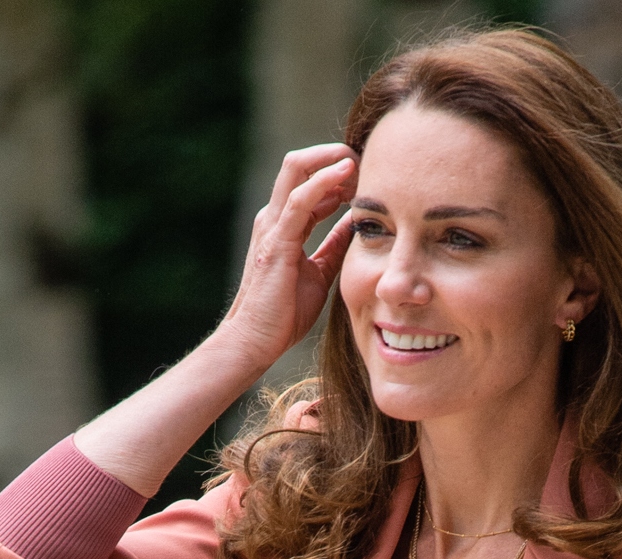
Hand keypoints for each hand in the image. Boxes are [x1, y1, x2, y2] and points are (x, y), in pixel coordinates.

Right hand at [220, 145, 359, 382]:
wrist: (256, 340)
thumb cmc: (284, 314)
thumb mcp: (319, 274)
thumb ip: (333, 246)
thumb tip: (355, 225)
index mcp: (284, 225)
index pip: (309, 183)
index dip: (337, 175)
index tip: (365, 178)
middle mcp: (275, 218)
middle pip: (300, 163)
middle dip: (332, 154)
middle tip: (364, 160)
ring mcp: (273, 225)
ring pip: (297, 168)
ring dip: (330, 159)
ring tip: (358, 159)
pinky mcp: (277, 240)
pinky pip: (300, 199)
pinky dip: (324, 180)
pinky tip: (346, 172)